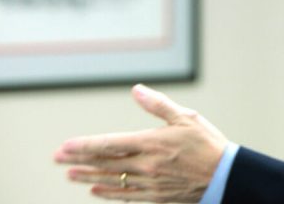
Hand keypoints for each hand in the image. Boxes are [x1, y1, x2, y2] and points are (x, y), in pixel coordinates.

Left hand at [54, 84, 227, 202]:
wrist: (226, 176)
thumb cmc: (208, 144)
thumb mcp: (186, 118)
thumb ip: (158, 105)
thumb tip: (137, 90)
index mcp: (151, 143)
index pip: (109, 145)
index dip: (84, 146)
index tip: (65, 146)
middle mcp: (146, 165)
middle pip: (104, 163)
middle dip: (79, 161)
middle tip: (57, 159)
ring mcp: (150, 183)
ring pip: (112, 180)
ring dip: (88, 177)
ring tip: (70, 175)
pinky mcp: (156, 196)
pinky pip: (126, 196)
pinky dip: (108, 193)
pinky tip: (95, 190)